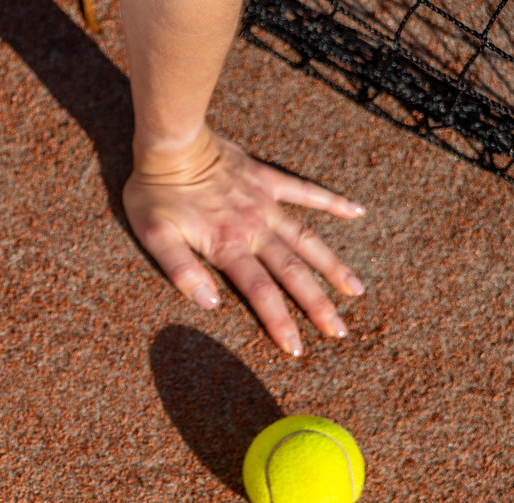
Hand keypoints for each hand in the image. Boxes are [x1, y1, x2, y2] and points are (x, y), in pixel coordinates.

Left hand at [123, 126, 366, 354]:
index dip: (280, 322)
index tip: (298, 348)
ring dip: (333, 265)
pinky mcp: (268, 179)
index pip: (261, 293)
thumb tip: (211, 303)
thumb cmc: (155, 193)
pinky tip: (358, 212)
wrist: (171, 143)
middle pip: (293, 273)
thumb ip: (183, 271)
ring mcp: (266, 203)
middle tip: (340, 331)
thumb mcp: (155, 238)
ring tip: (357, 289)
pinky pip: (306, 191)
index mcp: (228, 246)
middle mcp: (255, 228)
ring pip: (308, 239)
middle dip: (317, 304)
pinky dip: (332, 201)